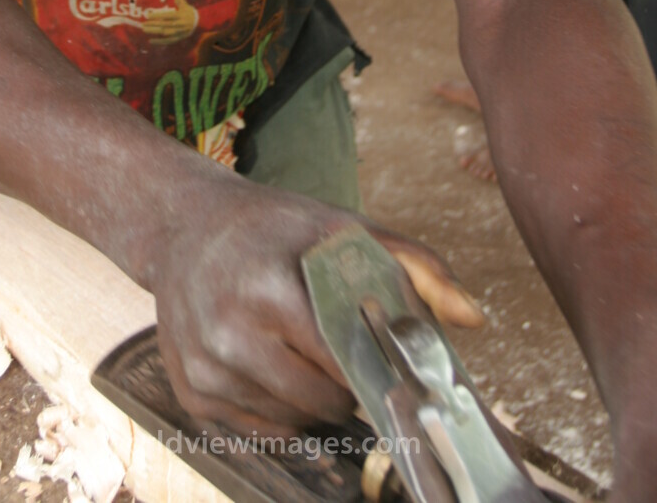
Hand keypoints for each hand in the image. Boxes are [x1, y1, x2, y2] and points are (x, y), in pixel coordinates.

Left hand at [142, 0, 197, 41]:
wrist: (200, 24)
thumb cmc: (190, 13)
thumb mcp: (186, 5)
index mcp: (180, 16)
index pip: (167, 16)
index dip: (158, 16)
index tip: (148, 16)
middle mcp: (179, 25)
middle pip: (164, 25)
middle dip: (153, 25)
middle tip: (143, 24)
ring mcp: (178, 33)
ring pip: (165, 33)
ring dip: (154, 32)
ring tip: (145, 30)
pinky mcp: (178, 38)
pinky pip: (167, 41)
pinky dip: (159, 42)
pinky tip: (151, 41)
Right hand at [147, 175, 481, 436]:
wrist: (183, 226)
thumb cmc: (274, 227)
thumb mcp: (341, 228)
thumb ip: (413, 267)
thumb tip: (473, 319)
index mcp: (268, 287)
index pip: (343, 360)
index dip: (373, 364)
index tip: (390, 361)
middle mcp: (228, 332)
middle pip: (320, 399)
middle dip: (345, 385)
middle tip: (345, 352)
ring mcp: (204, 368)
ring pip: (291, 421)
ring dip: (312, 400)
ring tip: (306, 353)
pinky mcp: (190, 393)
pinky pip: (259, 430)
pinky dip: (279, 409)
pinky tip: (276, 366)